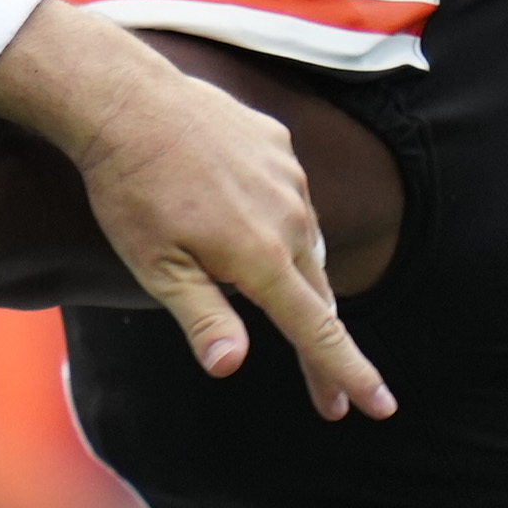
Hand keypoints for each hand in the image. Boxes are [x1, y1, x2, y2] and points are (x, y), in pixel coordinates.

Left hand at [0, 2, 394, 420]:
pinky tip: (239, 216)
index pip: (318, 329)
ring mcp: (288, 176)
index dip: (348, 372)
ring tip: (260, 293)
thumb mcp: (156, 266)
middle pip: (319, 296)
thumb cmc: (131, 192)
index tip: (381, 406)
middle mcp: (289, 216)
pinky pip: (287, 196)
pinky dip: (273, 219)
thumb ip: (202, 316)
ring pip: (304, 243)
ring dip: (291, 277)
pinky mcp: (278, 145)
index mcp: (261, 257)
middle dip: (322, 347)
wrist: (126, 102)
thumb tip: (231, 367)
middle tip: (324, 397)